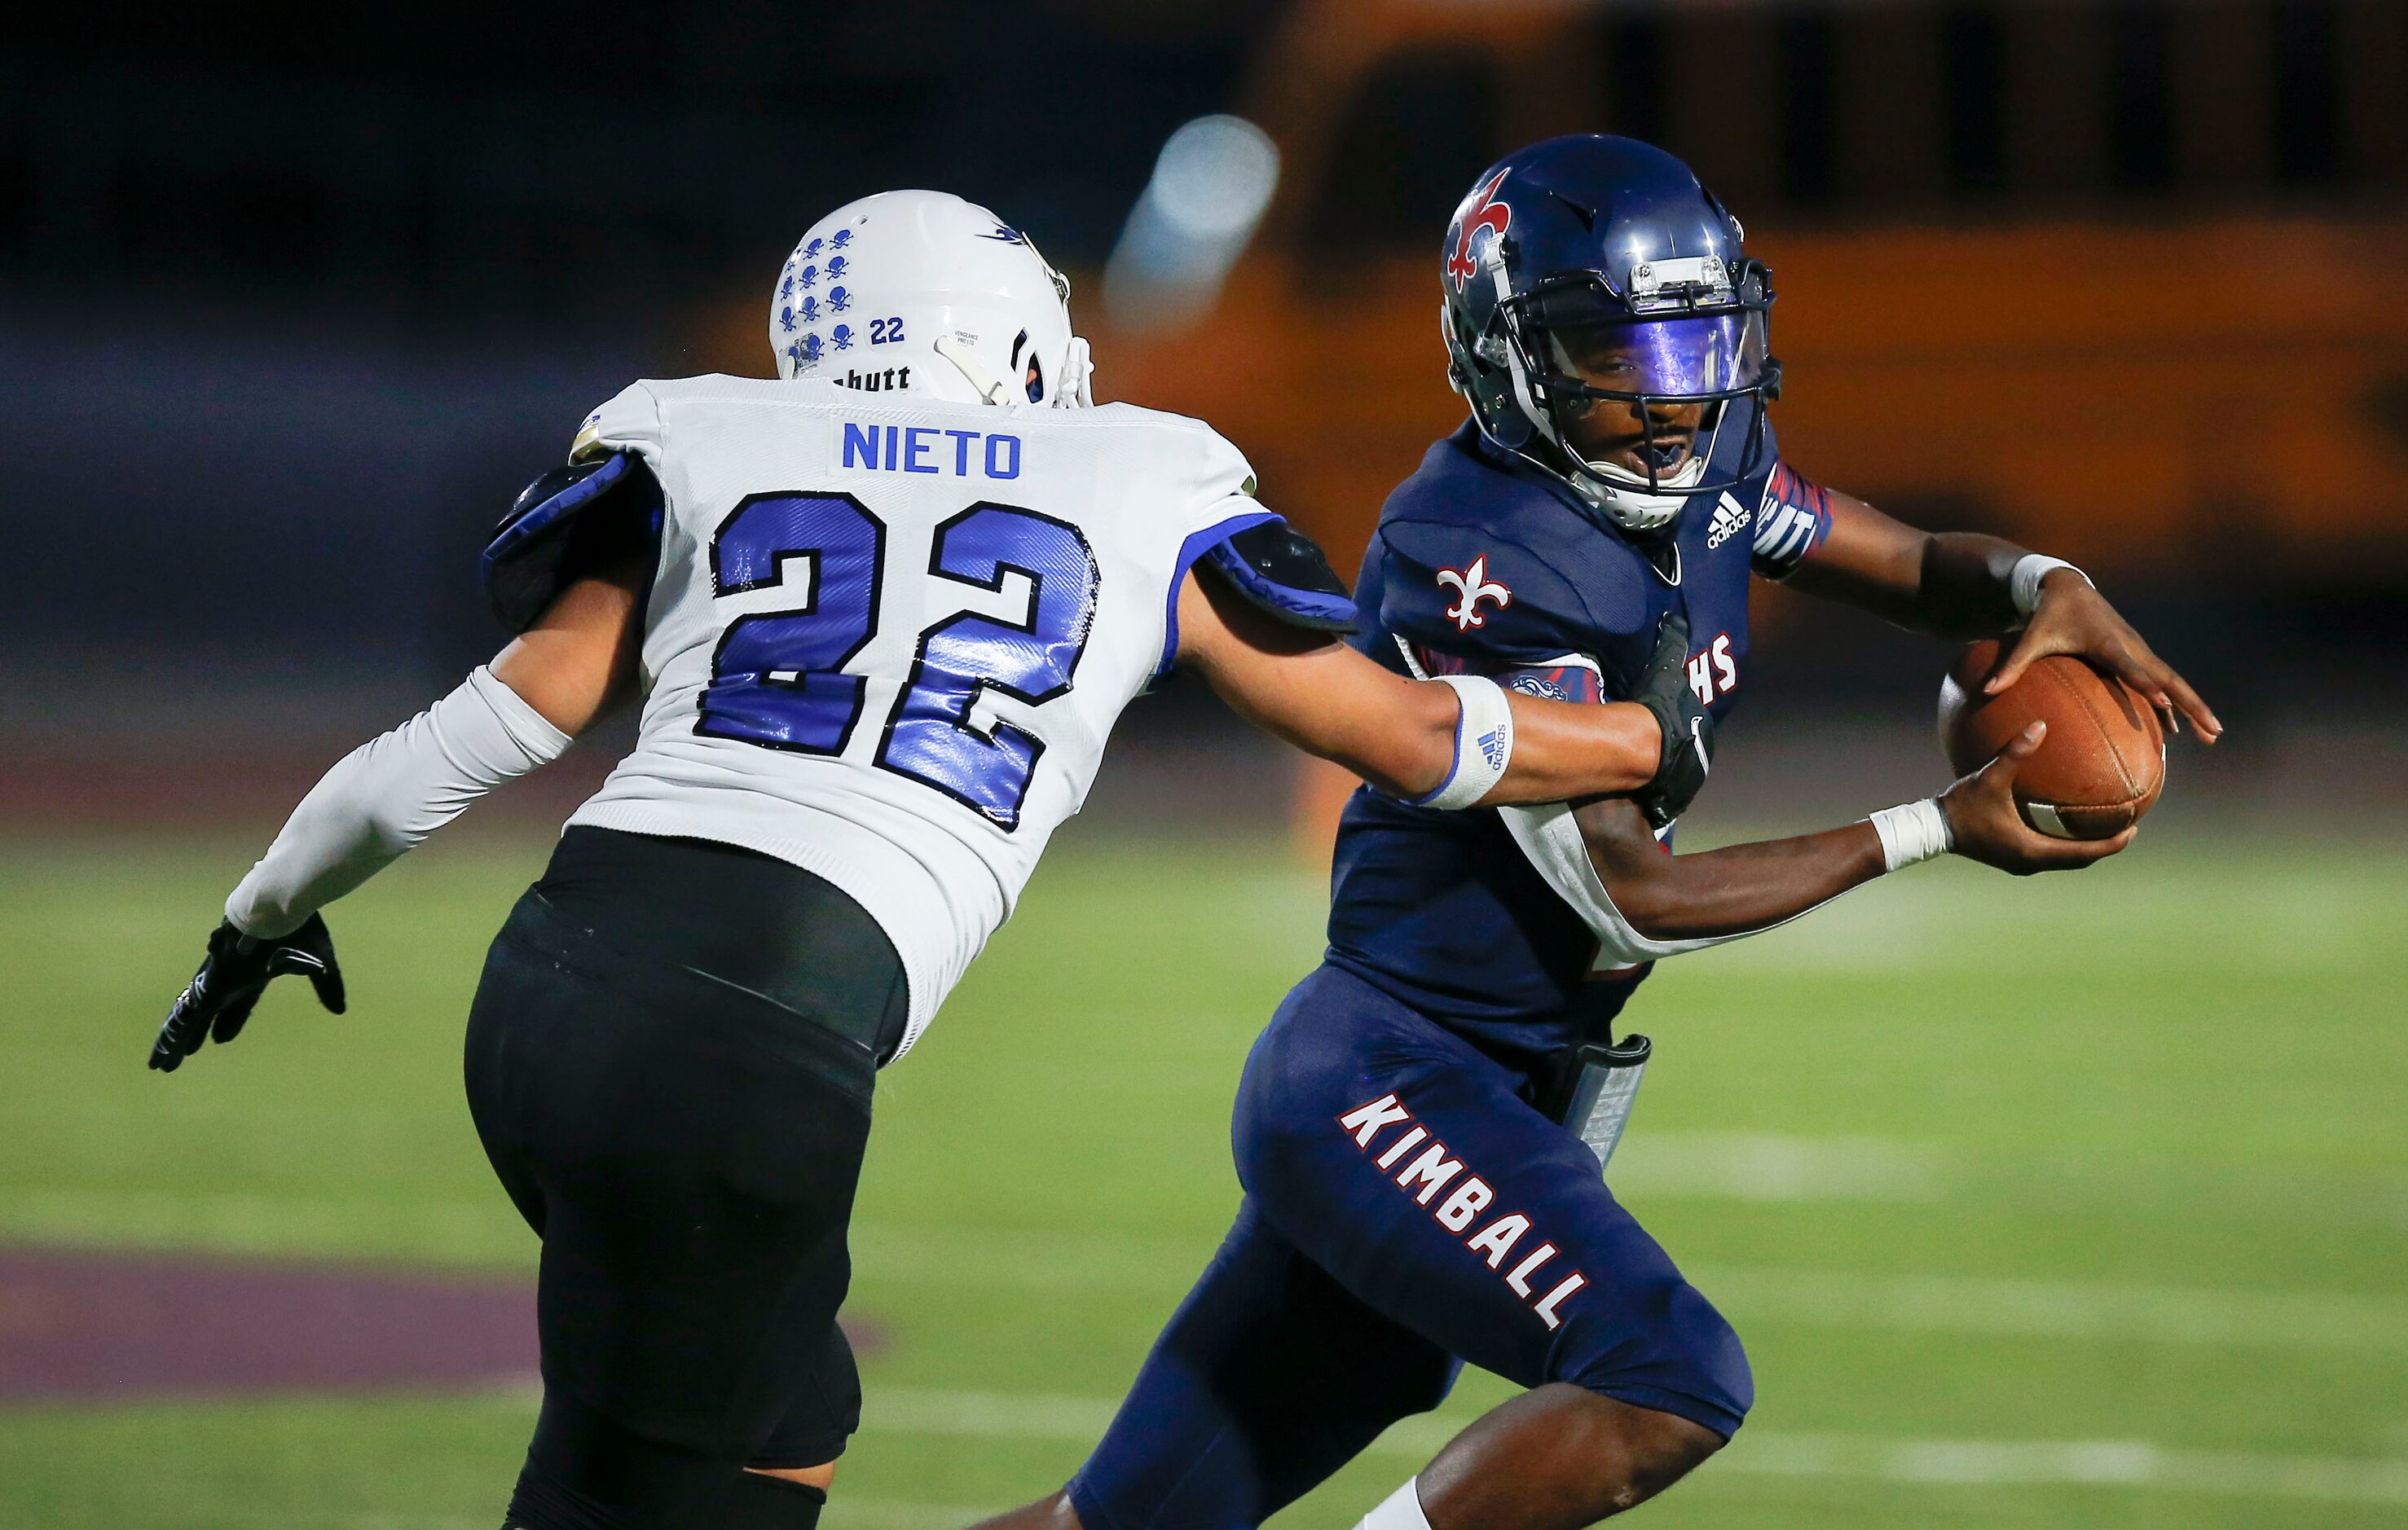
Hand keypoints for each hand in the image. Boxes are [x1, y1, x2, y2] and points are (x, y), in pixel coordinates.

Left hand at [149, 914, 345, 1072]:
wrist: (275, 904)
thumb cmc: (297, 926)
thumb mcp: (317, 959)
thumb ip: (326, 985)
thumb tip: (339, 1011)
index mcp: (254, 972)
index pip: (242, 1003)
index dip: (233, 1020)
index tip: (220, 1038)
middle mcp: (231, 977)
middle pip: (211, 1012)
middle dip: (199, 1032)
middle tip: (185, 1053)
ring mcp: (217, 980)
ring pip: (191, 1016)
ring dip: (178, 1040)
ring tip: (161, 1063)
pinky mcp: (211, 984)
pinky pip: (188, 1016)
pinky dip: (173, 1037)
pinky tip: (160, 1054)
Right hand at [1628, 613, 1713, 829]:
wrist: (1642, 747)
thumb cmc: (1658, 707)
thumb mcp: (1666, 669)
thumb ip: (1672, 644)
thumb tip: (1674, 619)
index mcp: (1704, 728)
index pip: (1693, 722)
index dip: (1676, 718)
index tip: (1660, 717)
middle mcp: (1702, 757)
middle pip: (1685, 749)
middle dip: (1671, 746)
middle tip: (1648, 740)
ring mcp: (1688, 781)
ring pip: (1674, 772)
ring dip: (1662, 769)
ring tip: (1640, 761)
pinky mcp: (1670, 799)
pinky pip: (1662, 792)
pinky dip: (1652, 788)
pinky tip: (1636, 780)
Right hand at [1939, 722, 2134, 874]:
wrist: (1932, 829)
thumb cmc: (1961, 806)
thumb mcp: (1990, 778)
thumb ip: (2015, 753)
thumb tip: (2040, 725)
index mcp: (2032, 851)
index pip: (2083, 854)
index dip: (2111, 844)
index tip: (2133, 830)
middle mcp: (2030, 862)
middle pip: (2078, 860)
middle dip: (2104, 846)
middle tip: (2126, 828)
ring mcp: (2020, 862)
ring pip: (2064, 859)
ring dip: (2085, 847)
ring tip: (2104, 827)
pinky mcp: (2012, 856)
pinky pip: (2049, 853)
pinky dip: (2065, 843)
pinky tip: (2067, 825)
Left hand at [1986, 571, 2221, 741]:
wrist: (2068, 587)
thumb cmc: (2047, 615)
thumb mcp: (2030, 638)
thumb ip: (2012, 666)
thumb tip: (1986, 692)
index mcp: (2107, 641)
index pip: (2130, 666)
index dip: (2146, 683)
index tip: (2163, 703)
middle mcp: (2131, 646)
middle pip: (2167, 678)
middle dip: (2190, 704)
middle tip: (2212, 730)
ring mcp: (2139, 650)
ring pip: (2171, 681)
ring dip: (2192, 707)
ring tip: (2211, 735)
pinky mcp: (2137, 654)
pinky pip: (2160, 682)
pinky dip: (2172, 703)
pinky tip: (2179, 729)